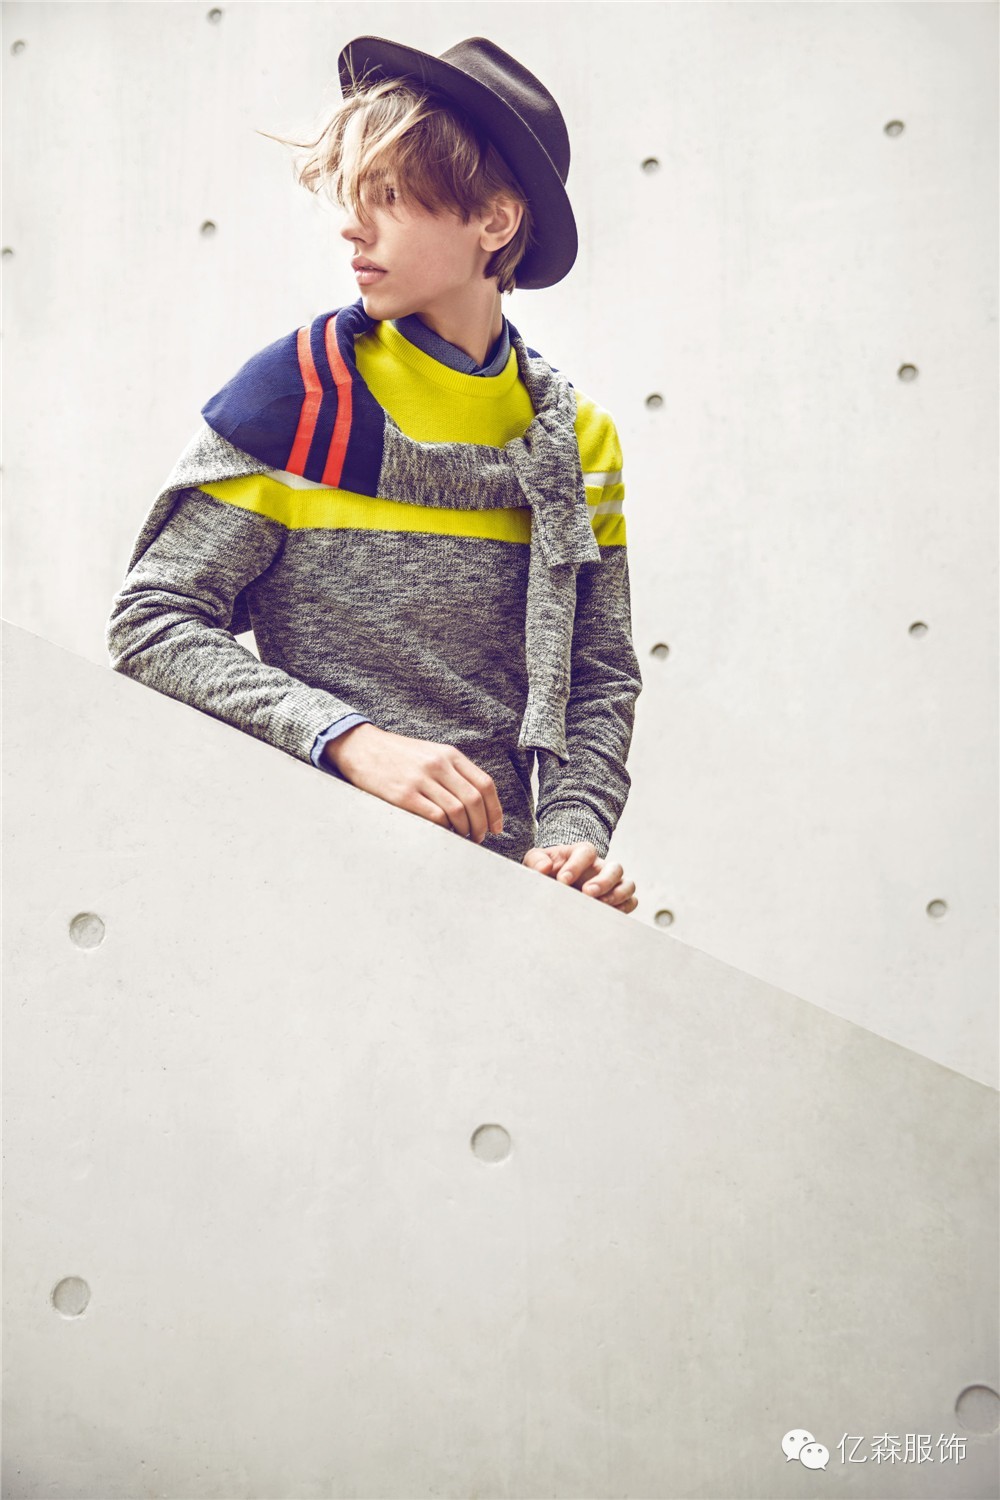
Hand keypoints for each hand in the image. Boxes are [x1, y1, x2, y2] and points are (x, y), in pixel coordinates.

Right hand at [323, 723, 502, 842]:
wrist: (362, 748)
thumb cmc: (398, 755)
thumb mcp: (431, 753)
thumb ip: (454, 771)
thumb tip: (477, 802)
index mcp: (449, 754)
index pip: (485, 784)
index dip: (495, 810)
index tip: (496, 827)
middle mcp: (438, 765)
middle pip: (475, 801)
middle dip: (482, 825)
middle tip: (480, 837)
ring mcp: (421, 780)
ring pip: (458, 811)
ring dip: (465, 830)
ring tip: (463, 837)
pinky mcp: (404, 795)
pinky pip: (435, 817)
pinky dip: (445, 830)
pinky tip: (444, 833)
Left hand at [522, 841, 637, 913]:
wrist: (554, 882)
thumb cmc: (547, 869)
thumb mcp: (536, 860)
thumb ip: (537, 860)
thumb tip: (544, 868)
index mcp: (582, 853)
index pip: (587, 852)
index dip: (577, 865)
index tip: (562, 880)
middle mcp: (601, 867)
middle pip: (615, 868)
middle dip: (603, 881)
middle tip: (586, 893)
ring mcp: (612, 883)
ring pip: (628, 885)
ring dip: (617, 895)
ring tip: (600, 905)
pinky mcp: (616, 899)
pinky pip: (631, 902)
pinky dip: (624, 909)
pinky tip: (608, 916)